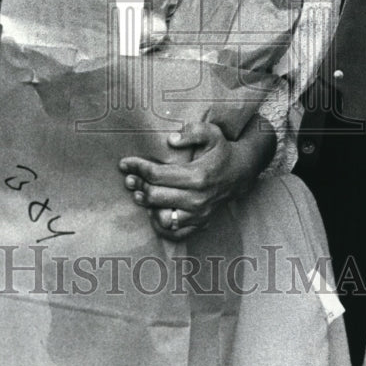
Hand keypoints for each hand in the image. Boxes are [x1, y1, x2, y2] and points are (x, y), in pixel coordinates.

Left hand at [119, 117, 275, 240]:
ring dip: (148, 205)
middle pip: (155, 196)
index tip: (125, 163)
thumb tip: (171, 140)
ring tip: (140, 194)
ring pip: (162, 217)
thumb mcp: (211, 132)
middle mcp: (197, 199)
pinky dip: (161, 225)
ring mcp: (199, 214)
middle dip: (138, 185)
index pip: (157, 175)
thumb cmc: (222, 151)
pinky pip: (175, 233)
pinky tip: (154, 211)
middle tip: (129, 178)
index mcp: (197, 176)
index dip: (138, 167)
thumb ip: (192, 132)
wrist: (241, 172)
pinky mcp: (201, 223)